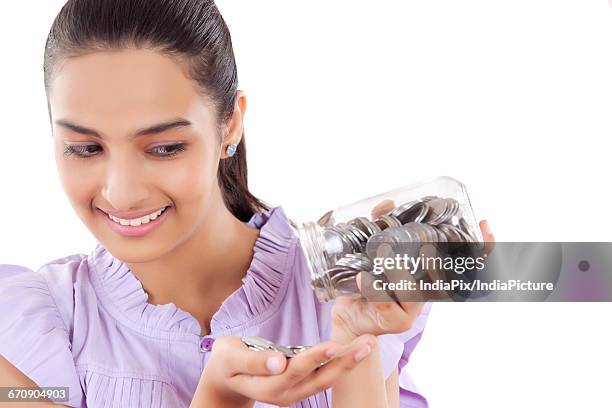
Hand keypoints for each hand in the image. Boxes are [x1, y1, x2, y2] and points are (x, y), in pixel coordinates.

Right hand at [191, 334, 377, 406]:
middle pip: (320, 378)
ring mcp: (295, 391)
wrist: (227, 376)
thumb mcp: (231, 356)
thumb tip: (278, 361)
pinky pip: (324, 375)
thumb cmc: (227, 361)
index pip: (296, 371)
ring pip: (327, 378)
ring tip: (369, 345)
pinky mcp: (300, 385)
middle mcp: (286, 393)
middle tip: (368, 343)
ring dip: (349, 362)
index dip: (315, 358)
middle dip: (345, 361)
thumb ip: (253, 360)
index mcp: (268, 386)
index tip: (333, 345)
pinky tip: (355, 350)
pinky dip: (341, 362)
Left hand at [330, 200, 495, 342]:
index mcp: (430, 272)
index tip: (484, 225)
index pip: (466, 262)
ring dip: (399, 271)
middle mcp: (427, 291)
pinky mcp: (395, 322)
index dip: (482, 247)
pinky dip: (374, 289)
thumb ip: (382, 223)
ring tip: (383, 253)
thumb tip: (388, 203)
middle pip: (447, 280)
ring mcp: (413, 309)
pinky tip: (362, 277)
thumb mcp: (373, 246)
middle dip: (438, 262)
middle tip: (424, 247)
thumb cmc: (367, 277)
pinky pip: (387, 305)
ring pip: (415, 292)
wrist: (347, 309)